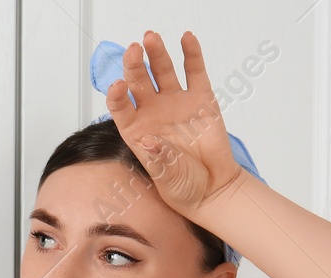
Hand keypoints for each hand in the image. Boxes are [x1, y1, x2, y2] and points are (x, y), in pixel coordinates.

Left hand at [103, 30, 248, 218]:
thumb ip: (159, 160)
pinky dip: (190, 53)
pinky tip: (186, 38)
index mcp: (136, 130)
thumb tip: (149, 141)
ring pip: (162, 71)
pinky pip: (193, 71)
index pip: (120, 107)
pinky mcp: (200, 98)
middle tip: (133, 50)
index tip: (118, 86)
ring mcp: (175, 102)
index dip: (117, 95)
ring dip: (156, 53)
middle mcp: (152, 112)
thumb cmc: (184, 186)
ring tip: (151, 37)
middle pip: (139, 81)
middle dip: (134, 64)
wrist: (213, 188)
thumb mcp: (167, 178)